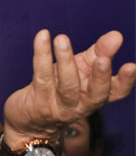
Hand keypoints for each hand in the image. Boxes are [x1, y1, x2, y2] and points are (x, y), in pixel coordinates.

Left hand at [3, 29, 135, 144]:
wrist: (29, 120)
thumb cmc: (59, 88)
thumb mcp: (81, 70)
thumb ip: (99, 52)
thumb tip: (116, 35)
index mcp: (95, 96)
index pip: (116, 92)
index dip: (125, 82)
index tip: (131, 66)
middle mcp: (81, 105)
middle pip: (95, 93)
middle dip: (100, 76)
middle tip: (102, 59)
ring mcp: (59, 106)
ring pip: (66, 85)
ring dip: (65, 60)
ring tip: (62, 38)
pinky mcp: (38, 102)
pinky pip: (41, 76)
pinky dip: (42, 55)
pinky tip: (42, 37)